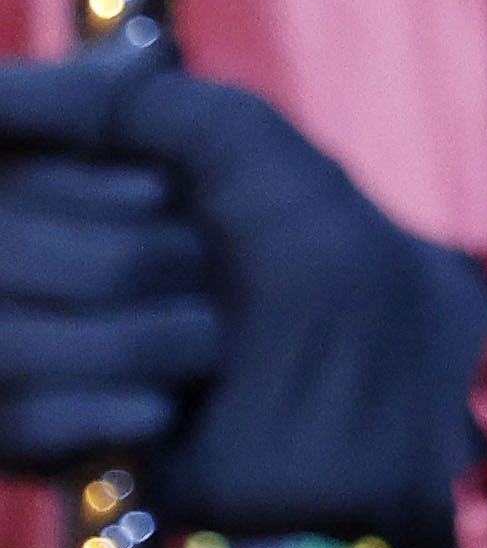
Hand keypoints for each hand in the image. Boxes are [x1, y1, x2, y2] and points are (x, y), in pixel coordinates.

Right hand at [0, 55, 486, 547]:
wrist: (387, 405)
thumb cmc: (331, 263)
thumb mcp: (241, 144)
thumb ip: (122, 100)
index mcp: (73, 190)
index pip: (1, 166)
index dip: (70, 183)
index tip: (155, 196)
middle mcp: (38, 267)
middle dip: (115, 258)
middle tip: (200, 274)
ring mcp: (33, 358)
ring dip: (123, 340)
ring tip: (207, 347)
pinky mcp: (40, 446)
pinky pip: (7, 417)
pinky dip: (94, 411)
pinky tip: (165, 411)